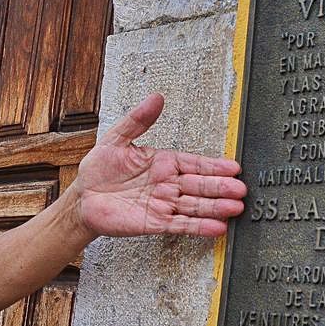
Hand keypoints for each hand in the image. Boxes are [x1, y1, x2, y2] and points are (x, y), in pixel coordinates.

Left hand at [70, 93, 246, 238]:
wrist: (82, 198)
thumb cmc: (99, 168)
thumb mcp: (116, 138)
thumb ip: (138, 120)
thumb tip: (156, 97)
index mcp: (163, 163)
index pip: (194, 163)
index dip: (213, 166)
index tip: (234, 167)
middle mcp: (168, 184)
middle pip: (200, 186)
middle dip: (221, 188)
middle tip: (241, 190)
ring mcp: (163, 205)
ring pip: (194, 206)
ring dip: (215, 208)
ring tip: (235, 208)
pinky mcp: (154, 223)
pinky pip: (180, 225)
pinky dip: (198, 227)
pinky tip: (217, 228)